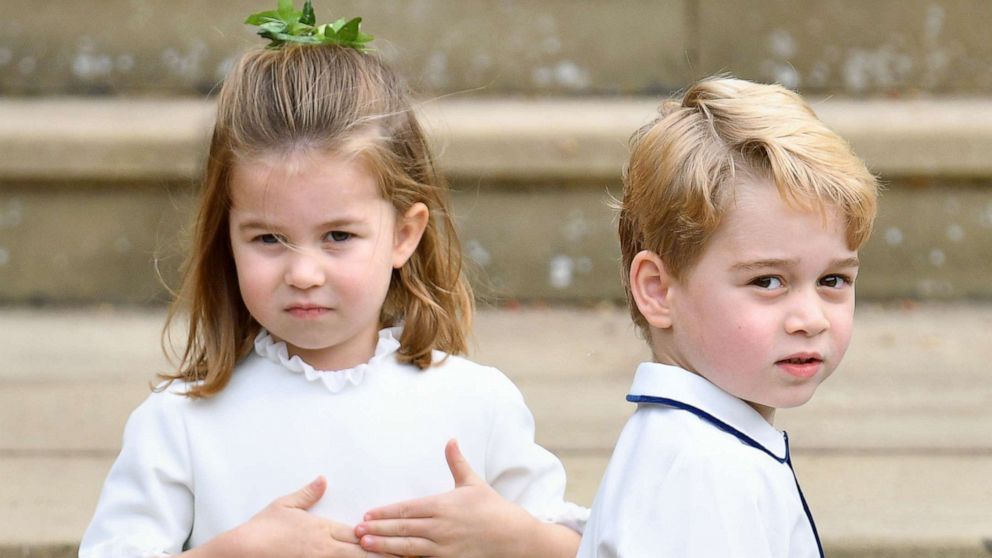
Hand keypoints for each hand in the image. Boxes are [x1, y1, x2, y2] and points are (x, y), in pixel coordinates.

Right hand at [206, 476, 388, 557]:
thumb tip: (322, 479)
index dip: (381, 535)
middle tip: (409, 553)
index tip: (400, 535)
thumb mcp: (285, 505)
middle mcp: (326, 549)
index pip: (360, 534)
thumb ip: (308, 493)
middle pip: (364, 553)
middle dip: (386, 553)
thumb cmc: (262, 529)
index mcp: (323, 529)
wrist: (242, 550)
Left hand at [355, 439, 539, 557]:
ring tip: (365, 545)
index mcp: (443, 505)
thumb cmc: (492, 509)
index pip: (407, 508)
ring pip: (407, 546)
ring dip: (384, 545)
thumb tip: (450, 440)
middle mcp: (440, 526)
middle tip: (356, 530)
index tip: (368, 513)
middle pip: (402, 527)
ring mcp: (444, 546)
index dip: (385, 512)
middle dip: (377, 529)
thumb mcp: (473, 483)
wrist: (513, 536)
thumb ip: (456, 462)